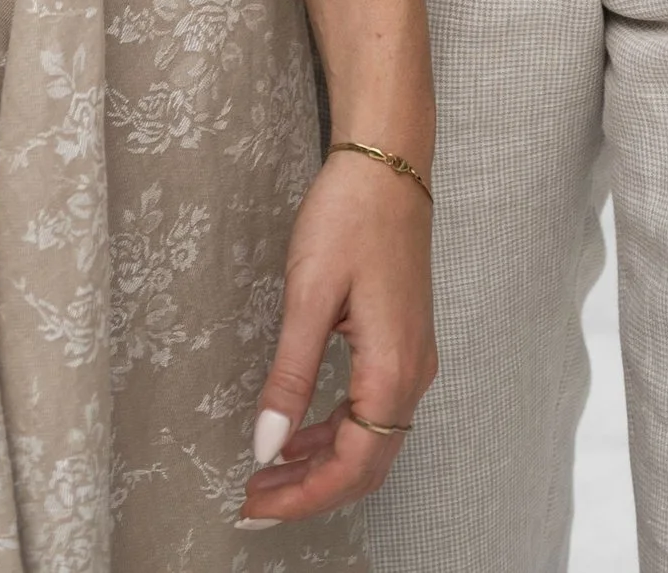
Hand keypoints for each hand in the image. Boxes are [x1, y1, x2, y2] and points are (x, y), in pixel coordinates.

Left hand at [240, 151, 437, 528]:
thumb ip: (290, 374)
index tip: (256, 504)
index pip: (353, 465)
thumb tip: (268, 445)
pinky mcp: (403, 342)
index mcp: (393, 368)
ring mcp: (412, 358)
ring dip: (321, 464)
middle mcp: (412, 373)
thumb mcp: (309, 293)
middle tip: (255, 500)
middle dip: (311, 491)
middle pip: (366, 464)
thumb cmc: (350, 215)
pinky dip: (335, 432)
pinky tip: (299, 431)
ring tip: (267, 472)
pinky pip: (373, 409)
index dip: (304, 495)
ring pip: (371, 440)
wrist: (389, 163)